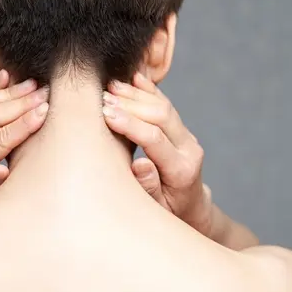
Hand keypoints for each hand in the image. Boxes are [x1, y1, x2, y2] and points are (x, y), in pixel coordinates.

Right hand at [102, 72, 212, 235]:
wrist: (191, 210)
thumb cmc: (167, 213)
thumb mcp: (156, 209)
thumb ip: (148, 187)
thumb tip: (140, 163)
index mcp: (182, 170)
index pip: (154, 138)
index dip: (129, 123)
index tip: (104, 112)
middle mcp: (189, 149)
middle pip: (161, 115)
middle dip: (129, 103)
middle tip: (101, 96)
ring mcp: (187, 137)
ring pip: (163, 106)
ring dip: (135, 94)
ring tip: (109, 85)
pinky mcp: (181, 130)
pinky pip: (165, 104)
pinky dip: (148, 90)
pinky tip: (132, 78)